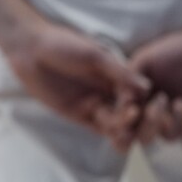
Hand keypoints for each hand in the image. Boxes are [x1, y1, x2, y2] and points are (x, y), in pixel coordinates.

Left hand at [7, 23, 149, 132]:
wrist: (31, 50)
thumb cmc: (63, 45)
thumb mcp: (94, 56)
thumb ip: (118, 72)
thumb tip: (146, 87)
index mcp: (114, 74)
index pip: (135, 92)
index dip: (143, 100)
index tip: (150, 105)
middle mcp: (106, 91)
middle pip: (128, 110)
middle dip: (135, 118)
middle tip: (136, 120)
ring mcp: (92, 103)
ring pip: (115, 122)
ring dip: (123, 128)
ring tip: (128, 132)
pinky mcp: (76, 114)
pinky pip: (97, 127)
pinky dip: (108, 133)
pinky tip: (116, 136)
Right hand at [128, 30, 181, 148]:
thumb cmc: (172, 51)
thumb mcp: (144, 60)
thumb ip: (129, 80)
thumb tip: (122, 103)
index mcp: (136, 106)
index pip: (124, 125)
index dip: (125, 125)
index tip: (133, 111)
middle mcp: (153, 118)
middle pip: (143, 138)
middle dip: (150, 124)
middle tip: (159, 100)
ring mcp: (176, 123)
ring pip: (168, 138)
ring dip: (173, 121)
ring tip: (180, 101)